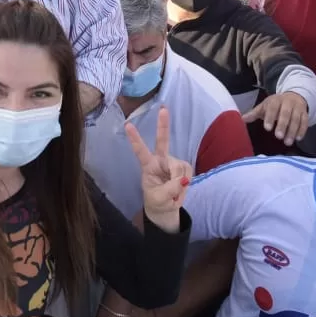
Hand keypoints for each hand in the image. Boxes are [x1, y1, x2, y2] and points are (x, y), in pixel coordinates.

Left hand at [125, 107, 190, 232]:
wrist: (166, 208)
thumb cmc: (157, 201)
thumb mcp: (159, 199)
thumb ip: (169, 190)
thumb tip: (182, 180)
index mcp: (147, 166)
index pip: (140, 151)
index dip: (135, 139)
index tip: (127, 125)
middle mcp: (160, 160)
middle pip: (163, 141)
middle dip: (163, 125)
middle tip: (163, 109)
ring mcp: (172, 162)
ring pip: (180, 168)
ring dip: (179, 184)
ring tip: (173, 195)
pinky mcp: (184, 167)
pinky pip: (188, 174)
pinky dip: (185, 185)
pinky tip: (180, 190)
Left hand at [242, 92, 309, 144]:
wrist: (294, 96)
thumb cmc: (275, 104)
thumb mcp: (264, 106)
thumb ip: (254, 113)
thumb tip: (241, 119)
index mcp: (275, 100)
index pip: (272, 108)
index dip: (270, 117)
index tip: (267, 128)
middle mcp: (287, 102)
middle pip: (286, 113)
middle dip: (282, 125)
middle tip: (278, 137)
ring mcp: (297, 107)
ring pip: (296, 118)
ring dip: (292, 131)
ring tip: (287, 142)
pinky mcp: (305, 113)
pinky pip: (305, 121)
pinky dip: (302, 130)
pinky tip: (298, 138)